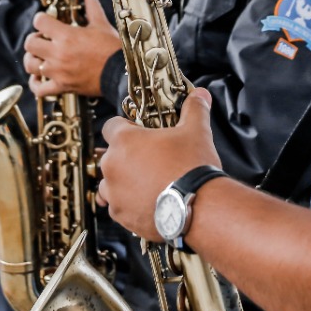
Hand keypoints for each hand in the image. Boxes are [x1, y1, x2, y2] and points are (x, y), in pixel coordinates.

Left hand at [23, 0, 120, 97]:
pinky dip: (36, 84)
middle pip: (29, 43)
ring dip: (32, 59)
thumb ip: (91, 5)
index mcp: (66, 35)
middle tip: (43, 39)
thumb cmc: (112, 49)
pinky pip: (39, 89)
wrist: (122, 73)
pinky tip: (40, 78)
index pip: (39, 21)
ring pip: (30, 65)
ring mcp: (58, 71)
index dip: (41, 19)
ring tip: (40, 57)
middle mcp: (58, 53)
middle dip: (34, 39)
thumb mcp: (101, 24)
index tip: (47, 22)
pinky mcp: (62, 86)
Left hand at [97, 88, 220, 239]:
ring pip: (110, 183)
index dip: (125, 128)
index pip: (111, 125)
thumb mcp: (197, 131)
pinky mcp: (121, 215)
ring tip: (148, 183)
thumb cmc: (193, 168)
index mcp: (124, 141)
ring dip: (123, 182)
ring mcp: (114, 192)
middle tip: (150, 160)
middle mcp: (112, 166)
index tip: (140, 134)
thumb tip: (200, 94)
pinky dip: (129, 204)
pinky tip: (148, 201)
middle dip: (126, 157)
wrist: (200, 207)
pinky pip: (118, 206)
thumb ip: (195, 109)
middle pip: (110, 155)